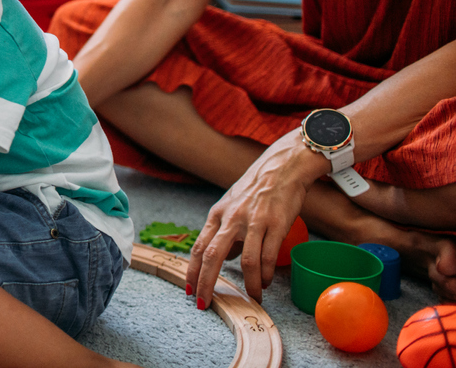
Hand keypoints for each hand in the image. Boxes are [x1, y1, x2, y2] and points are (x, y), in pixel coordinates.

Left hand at [186, 133, 324, 306]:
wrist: (281, 169)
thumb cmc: (255, 191)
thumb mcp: (231, 209)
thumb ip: (225, 233)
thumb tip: (222, 260)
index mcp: (217, 215)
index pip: (199, 247)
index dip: (193, 271)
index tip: (190, 291)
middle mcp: (231, 219)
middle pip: (212, 255)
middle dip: (207, 282)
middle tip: (206, 303)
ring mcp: (253, 221)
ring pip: (245, 261)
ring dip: (249, 284)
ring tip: (253, 297)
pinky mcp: (275, 223)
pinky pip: (267, 255)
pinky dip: (266, 274)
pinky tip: (266, 281)